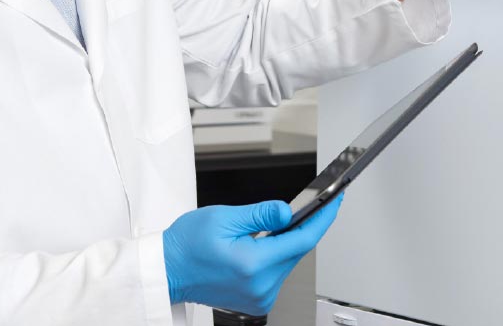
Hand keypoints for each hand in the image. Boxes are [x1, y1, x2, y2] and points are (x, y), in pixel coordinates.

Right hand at [163, 196, 343, 314]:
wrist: (167, 270)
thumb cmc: (186, 244)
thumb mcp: (223, 217)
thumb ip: (260, 214)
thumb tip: (287, 212)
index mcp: (253, 264)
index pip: (303, 239)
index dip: (323, 218)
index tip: (335, 201)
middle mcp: (260, 286)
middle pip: (296, 251)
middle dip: (301, 227)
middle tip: (303, 205)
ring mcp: (259, 297)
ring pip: (287, 262)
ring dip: (284, 242)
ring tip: (267, 228)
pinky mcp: (257, 301)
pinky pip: (276, 274)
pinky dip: (275, 256)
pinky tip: (262, 246)